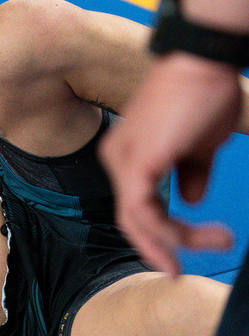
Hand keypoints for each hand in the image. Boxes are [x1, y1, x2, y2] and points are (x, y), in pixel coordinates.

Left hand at [99, 53, 236, 274]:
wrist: (204, 65)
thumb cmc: (204, 96)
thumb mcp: (200, 145)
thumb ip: (192, 173)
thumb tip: (191, 199)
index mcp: (128, 154)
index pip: (137, 205)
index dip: (159, 232)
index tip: (189, 250)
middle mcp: (116, 158)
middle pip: (132, 217)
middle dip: (161, 246)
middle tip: (182, 270)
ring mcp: (122, 161)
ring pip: (137, 219)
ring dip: (175, 240)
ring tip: (219, 241)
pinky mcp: (134, 163)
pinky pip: (140, 211)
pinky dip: (164, 231)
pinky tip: (188, 240)